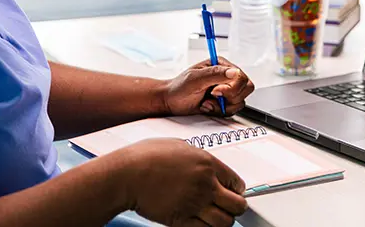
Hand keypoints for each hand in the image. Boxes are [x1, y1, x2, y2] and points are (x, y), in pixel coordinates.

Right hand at [120, 138, 247, 226]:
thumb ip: (196, 156)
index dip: (236, 190)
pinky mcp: (181, 220)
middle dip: (235, 208)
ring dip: (221, 221)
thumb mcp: (178, 146)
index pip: (237, 183)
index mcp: (207, 164)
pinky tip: (199, 223)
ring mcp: (194, 204)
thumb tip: (203, 164)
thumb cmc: (145, 157)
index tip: (232, 193)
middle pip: (238, 205)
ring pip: (224, 222)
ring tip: (213, 217)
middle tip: (228, 207)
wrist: (127, 174)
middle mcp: (205, 185)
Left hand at [163, 57, 254, 116]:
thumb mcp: (195, 78)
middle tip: (212, 96)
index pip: (241, 76)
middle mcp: (226, 77)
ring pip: (240, 101)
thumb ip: (215, 74)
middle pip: (246, 88)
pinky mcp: (224, 102)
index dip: (232, 87)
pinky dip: (219, 111)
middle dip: (229, 97)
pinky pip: (233, 110)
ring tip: (207, 102)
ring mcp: (226, 90)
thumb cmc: (179, 87)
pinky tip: (207, 106)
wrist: (170, 102)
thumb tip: (234, 72)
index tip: (215, 91)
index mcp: (221, 65)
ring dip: (222, 106)